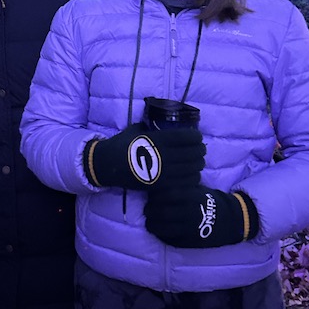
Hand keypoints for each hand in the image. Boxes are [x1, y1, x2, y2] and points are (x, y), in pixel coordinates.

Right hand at [83, 123, 204, 191]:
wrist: (108, 165)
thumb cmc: (122, 144)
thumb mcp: (137, 129)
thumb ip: (153, 127)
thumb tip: (164, 123)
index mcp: (159, 139)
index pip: (187, 137)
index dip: (196, 137)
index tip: (198, 137)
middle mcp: (164, 155)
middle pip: (193, 153)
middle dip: (200, 151)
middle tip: (201, 150)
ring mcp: (164, 172)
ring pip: (192, 169)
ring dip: (198, 164)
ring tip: (197, 162)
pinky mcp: (162, 185)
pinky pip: (185, 183)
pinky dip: (192, 178)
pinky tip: (191, 175)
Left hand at [144, 184, 257, 246]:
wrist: (232, 220)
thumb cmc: (210, 200)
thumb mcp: (198, 189)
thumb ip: (180, 187)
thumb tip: (158, 185)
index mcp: (191, 197)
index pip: (165, 194)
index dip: (154, 196)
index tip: (150, 196)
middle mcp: (189, 212)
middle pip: (161, 212)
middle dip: (150, 211)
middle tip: (147, 210)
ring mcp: (189, 228)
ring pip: (162, 228)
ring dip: (152, 225)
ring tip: (150, 223)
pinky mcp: (190, 241)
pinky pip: (170, 240)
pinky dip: (162, 235)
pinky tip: (160, 231)